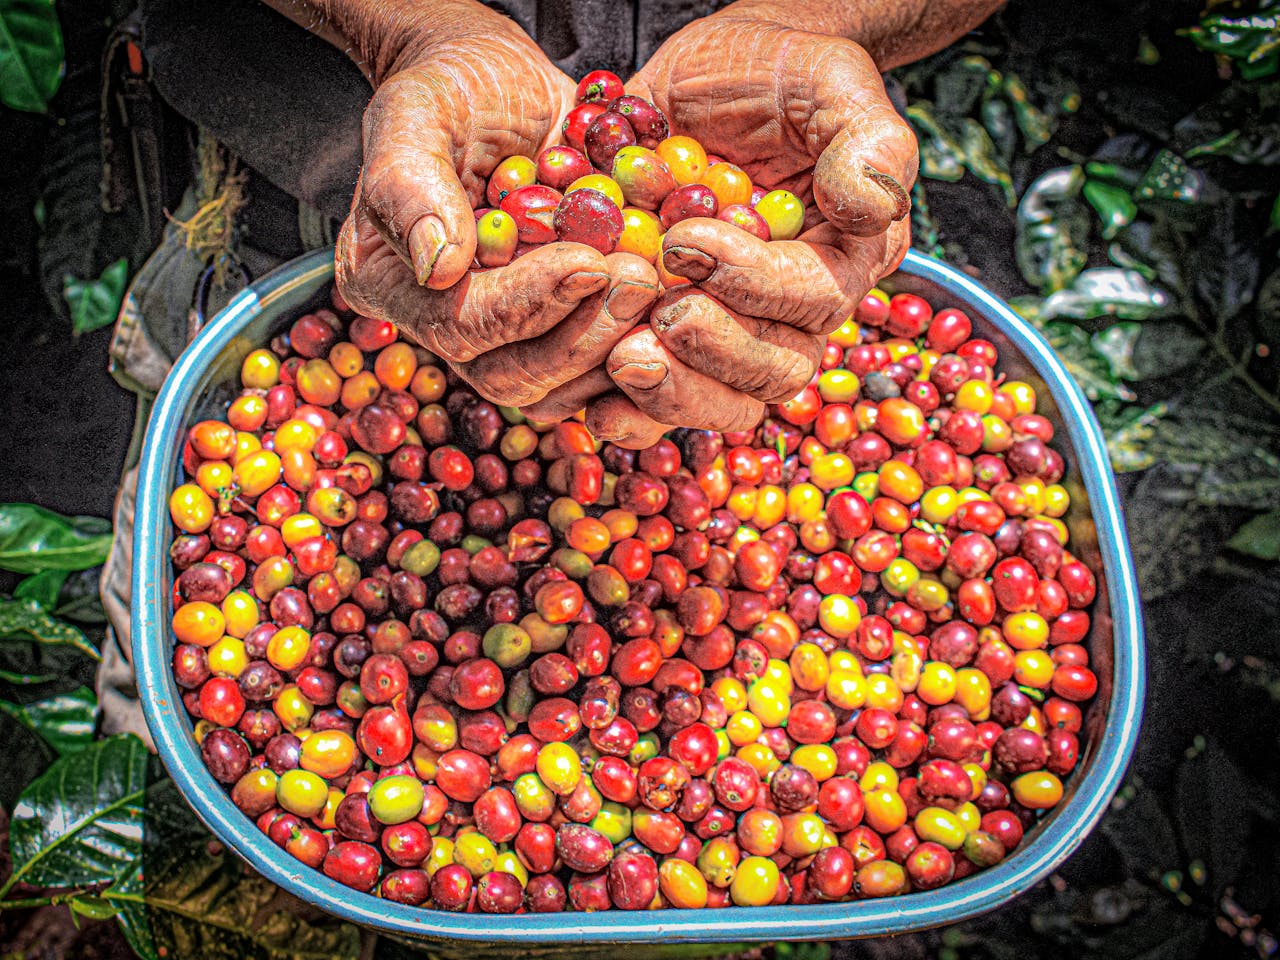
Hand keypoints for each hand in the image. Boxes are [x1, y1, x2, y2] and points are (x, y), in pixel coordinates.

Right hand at [330, 6, 658, 408]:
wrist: (507, 88)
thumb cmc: (454, 88)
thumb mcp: (419, 111)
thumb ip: (409, 183)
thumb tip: (437, 266)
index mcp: (396, 286)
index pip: (462, 327)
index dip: (528, 303)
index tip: (587, 261)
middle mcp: (448, 327)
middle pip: (516, 377)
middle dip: (584, 334)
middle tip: (641, 278)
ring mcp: (510, 339)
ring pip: (565, 388)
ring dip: (620, 345)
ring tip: (662, 284)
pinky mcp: (564, 334)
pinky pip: (605, 371)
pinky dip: (646, 344)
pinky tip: (679, 301)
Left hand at [526, 14, 915, 446]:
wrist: (703, 80)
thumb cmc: (775, 75)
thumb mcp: (830, 81)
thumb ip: (868, 140)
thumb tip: (871, 206)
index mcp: (844, 258)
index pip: (814, 298)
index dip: (752, 282)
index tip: (685, 240)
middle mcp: (794, 311)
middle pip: (774, 371)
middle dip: (714, 353)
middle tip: (657, 318)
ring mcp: (732, 331)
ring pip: (722, 402)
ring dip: (671, 394)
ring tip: (621, 358)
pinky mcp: (673, 339)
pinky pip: (659, 404)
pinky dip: (627, 410)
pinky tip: (591, 397)